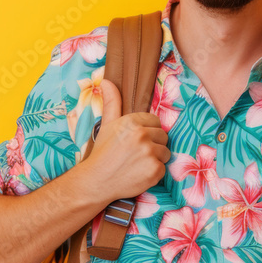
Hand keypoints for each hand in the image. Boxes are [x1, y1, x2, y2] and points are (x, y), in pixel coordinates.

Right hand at [75, 78, 170, 204]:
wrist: (96, 181)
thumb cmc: (102, 152)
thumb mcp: (107, 124)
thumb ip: (112, 102)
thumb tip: (107, 81)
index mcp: (132, 122)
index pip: (155, 121)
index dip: (147, 131)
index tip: (136, 141)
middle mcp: (143, 135)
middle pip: (163, 136)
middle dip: (153, 144)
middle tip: (136, 154)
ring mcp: (150, 153)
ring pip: (165, 152)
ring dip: (155, 158)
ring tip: (137, 163)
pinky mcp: (155, 170)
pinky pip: (163, 168)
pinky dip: (154, 173)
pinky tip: (139, 174)